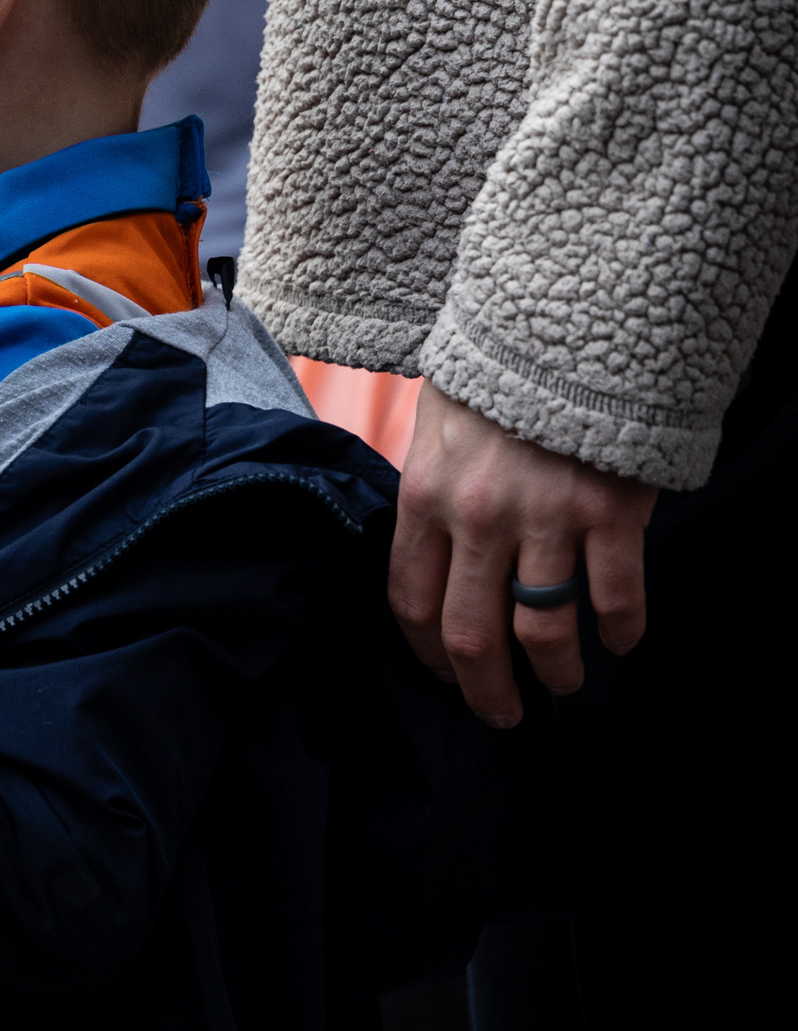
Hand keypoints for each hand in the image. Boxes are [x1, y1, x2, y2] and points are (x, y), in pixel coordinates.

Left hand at [390, 383, 658, 727]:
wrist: (569, 316)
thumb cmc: (498, 372)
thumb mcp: (437, 427)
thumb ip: (433, 493)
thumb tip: (432, 552)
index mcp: (425, 497)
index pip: (411, 602)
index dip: (427, 654)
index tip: (446, 676)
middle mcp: (478, 518)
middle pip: (471, 634)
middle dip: (486, 689)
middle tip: (502, 714)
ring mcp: (546, 518)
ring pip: (543, 629)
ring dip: (555, 671)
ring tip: (563, 684)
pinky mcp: (610, 510)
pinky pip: (613, 595)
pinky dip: (619, 629)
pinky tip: (619, 640)